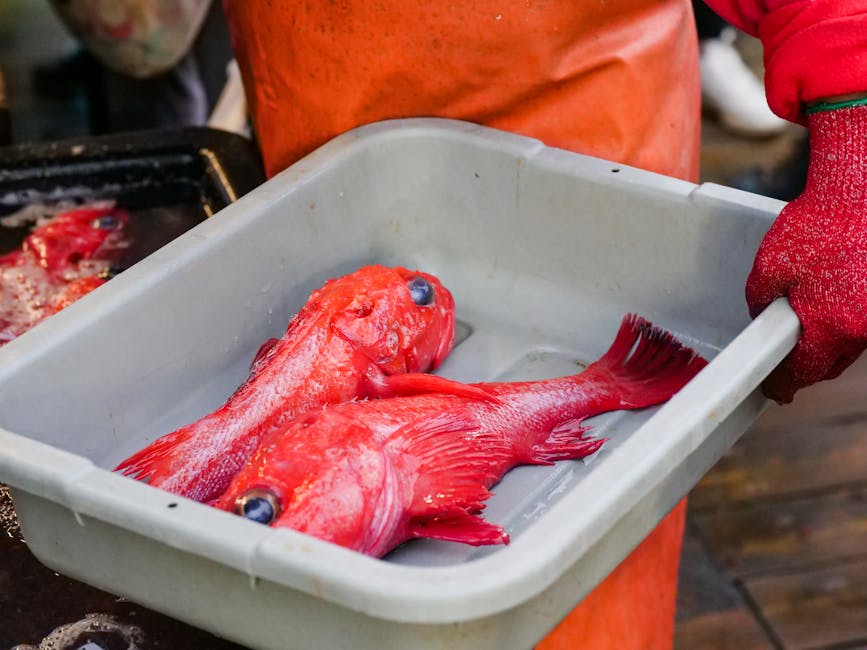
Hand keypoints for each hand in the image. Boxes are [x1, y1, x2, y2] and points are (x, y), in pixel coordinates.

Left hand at [746, 100, 866, 402]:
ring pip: (850, 344)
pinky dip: (846, 320)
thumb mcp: (768, 270)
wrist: (858, 190)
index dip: (784, 384)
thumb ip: (761, 303)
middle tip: (786, 361)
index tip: (775, 391)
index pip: (804, 372)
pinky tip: (832, 302)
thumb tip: (762, 319)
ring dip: (829, 341)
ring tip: (808, 321)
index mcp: (832, 326)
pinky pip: (862, 321)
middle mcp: (863, 327)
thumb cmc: (814, 227)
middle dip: (807, 365)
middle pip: (830, 363)